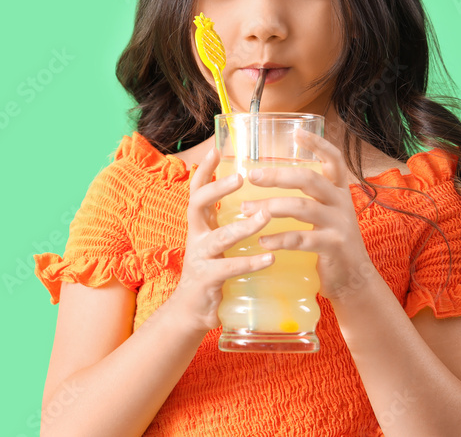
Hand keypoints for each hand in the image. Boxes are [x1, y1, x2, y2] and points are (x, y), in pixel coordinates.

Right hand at [168, 146, 276, 335]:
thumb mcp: (218, 242)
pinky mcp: (207, 281)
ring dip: (242, 227)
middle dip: (217, 189)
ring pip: (218, 238)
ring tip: (265, 217)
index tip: (216, 149)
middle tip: (240, 177)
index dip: (204, 170)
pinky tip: (269, 258)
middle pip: (197, 204)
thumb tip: (259, 202)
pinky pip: (228, 269)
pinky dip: (249, 262)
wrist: (191, 312)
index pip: (197, 190)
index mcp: (200, 225)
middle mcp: (196, 237)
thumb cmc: (212, 272)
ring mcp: (199, 258)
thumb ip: (230, 223)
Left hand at [239, 128, 379, 303]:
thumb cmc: (330, 241)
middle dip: (277, 175)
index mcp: (338, 191)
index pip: (334, 159)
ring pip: (302, 207)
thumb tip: (267, 177)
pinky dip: (279, 239)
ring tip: (246, 210)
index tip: (297, 132)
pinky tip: (262, 241)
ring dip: (270, 207)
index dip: (318, 144)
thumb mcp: (326, 213)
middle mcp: (341, 203)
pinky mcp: (334, 246)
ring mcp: (340, 224)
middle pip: (309, 179)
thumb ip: (308, 196)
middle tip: (252, 176)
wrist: (354, 279)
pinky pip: (302, 238)